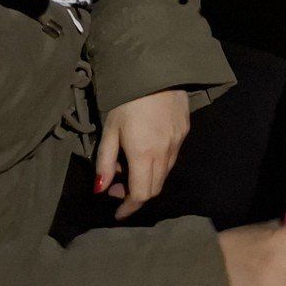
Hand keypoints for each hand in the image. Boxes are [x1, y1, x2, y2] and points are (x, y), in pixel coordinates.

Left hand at [96, 89, 191, 219]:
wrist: (156, 71)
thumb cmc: (125, 100)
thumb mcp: (109, 130)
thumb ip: (105, 162)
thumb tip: (101, 189)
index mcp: (144, 155)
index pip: (141, 194)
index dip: (128, 207)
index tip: (118, 214)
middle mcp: (165, 153)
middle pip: (155, 188)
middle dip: (136, 195)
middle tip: (117, 186)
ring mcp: (178, 142)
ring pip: (165, 173)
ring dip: (148, 179)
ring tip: (129, 166)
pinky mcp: (185, 131)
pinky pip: (172, 157)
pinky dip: (158, 163)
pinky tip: (146, 150)